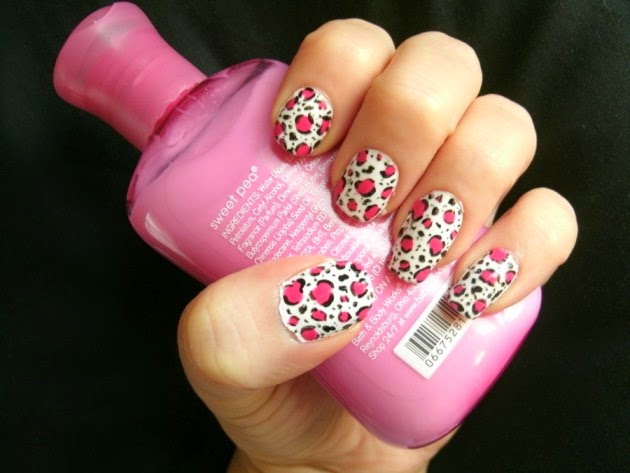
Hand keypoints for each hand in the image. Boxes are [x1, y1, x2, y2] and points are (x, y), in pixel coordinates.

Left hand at [179, 20, 577, 471]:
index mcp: (322, 143)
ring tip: (411, 259)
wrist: (332, 443)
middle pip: (436, 68)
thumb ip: (225, 332)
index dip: (335, 73)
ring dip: (462, 182)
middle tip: (360, 205)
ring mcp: (457, 200)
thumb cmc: (274, 381)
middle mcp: (398, 154)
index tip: (302, 146)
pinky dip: (521, 247)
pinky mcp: (505, 255)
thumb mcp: (220, 358)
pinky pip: (548, 217)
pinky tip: (466, 295)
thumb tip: (315, 291)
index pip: (349, 49)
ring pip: (500, 126)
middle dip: (404, 123)